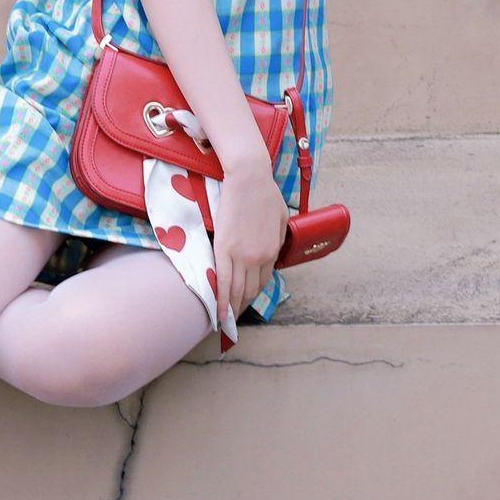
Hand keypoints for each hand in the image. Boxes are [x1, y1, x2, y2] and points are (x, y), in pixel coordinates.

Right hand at [209, 158, 288, 325]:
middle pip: (250, 291)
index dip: (253, 295)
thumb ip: (277, 240)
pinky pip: (223, 281)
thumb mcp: (281, 219)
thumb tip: (270, 253)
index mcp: (272, 252)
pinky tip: (218, 313)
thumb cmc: (265, 193)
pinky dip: (221, 301)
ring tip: (225, 321)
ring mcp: (241, 255)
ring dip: (232, 309)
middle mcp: (258, 258)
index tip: (246, 302)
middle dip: (242, 307)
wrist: (249, 178)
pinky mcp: (224, 249)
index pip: (263, 282)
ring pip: (237, 291)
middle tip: (234, 319)